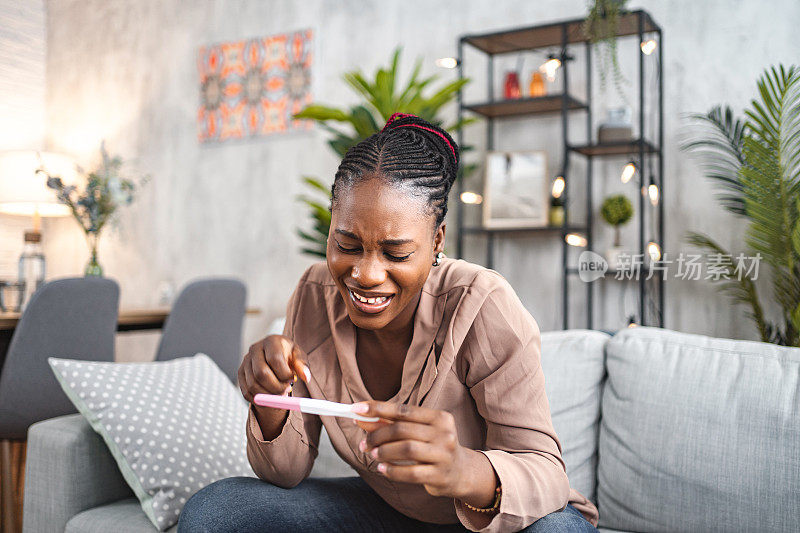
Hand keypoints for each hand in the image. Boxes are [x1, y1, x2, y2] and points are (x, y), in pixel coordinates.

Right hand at [238, 334, 310, 401]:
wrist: (275, 356)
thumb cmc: (288, 356)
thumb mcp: (298, 357)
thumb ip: (302, 366)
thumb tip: (305, 377)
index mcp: (271, 341)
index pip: (274, 359)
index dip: (284, 374)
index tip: (292, 379)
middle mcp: (255, 349)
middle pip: (261, 373)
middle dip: (276, 387)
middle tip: (286, 391)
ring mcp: (245, 361)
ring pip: (253, 385)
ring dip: (268, 395)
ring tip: (280, 393)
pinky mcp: (240, 373)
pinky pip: (246, 392)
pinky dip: (259, 400)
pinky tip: (270, 396)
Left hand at [353, 401, 475, 499]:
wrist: (461, 472)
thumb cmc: (433, 447)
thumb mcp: (417, 432)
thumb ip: (391, 424)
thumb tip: (362, 419)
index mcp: (439, 417)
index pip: (403, 410)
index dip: (378, 408)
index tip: (356, 409)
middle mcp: (444, 433)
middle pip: (402, 430)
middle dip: (377, 435)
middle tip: (364, 443)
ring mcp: (444, 455)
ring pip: (406, 449)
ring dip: (383, 452)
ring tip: (373, 455)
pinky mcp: (440, 475)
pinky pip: (410, 473)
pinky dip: (392, 470)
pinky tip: (383, 469)